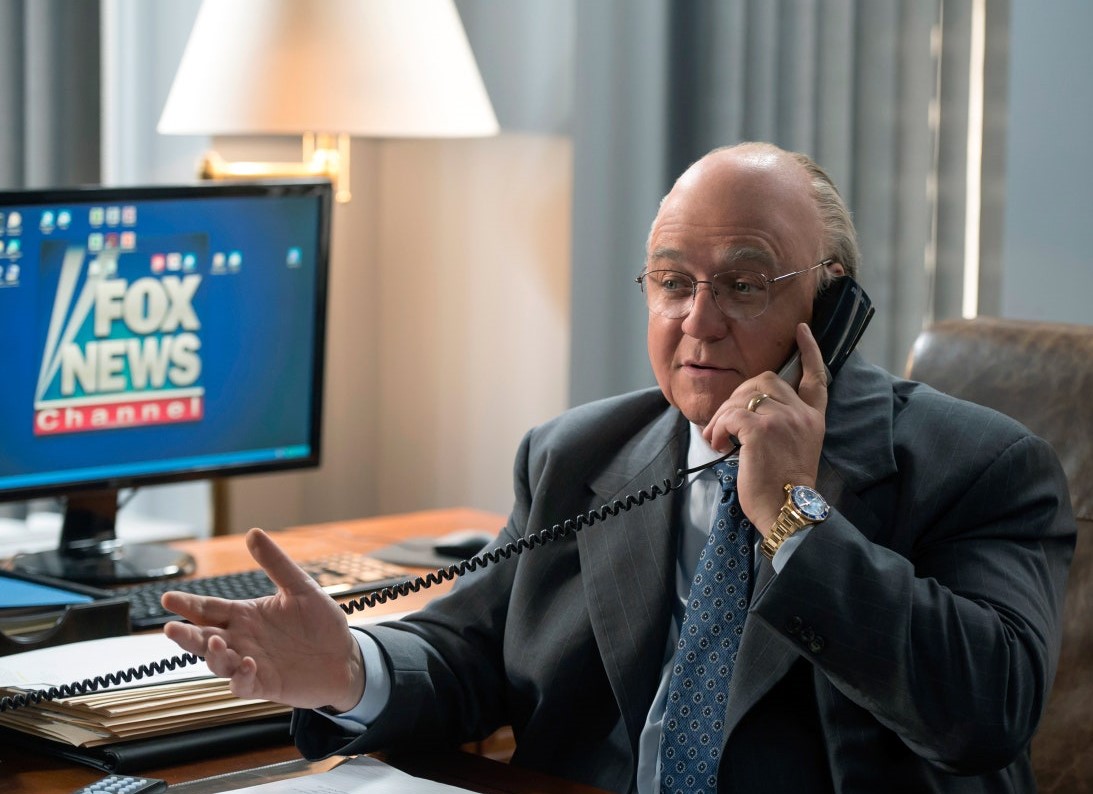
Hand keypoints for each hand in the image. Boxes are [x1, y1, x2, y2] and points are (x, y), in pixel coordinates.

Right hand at [162, 528, 364, 711]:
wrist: (345, 657)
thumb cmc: (321, 623)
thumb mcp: (301, 587)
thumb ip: (276, 563)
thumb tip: (253, 533)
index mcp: (245, 615)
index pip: (208, 609)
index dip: (187, 604)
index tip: (168, 598)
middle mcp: (242, 640)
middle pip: (203, 637)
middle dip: (185, 635)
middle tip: (171, 628)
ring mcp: (250, 663)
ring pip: (217, 662)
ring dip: (212, 655)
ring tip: (214, 642)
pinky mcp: (264, 684)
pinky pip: (242, 683)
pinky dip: (240, 676)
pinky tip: (246, 664)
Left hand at [702, 323, 828, 534]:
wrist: (787, 510)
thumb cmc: (783, 487)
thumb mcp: (795, 448)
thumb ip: (784, 423)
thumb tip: (750, 409)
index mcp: (813, 418)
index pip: (816, 376)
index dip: (809, 352)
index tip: (802, 330)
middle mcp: (802, 414)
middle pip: (766, 380)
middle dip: (739, 395)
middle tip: (726, 422)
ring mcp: (783, 419)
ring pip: (744, 396)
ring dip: (723, 415)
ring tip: (718, 437)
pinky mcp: (762, 430)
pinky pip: (732, 415)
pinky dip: (719, 428)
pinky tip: (720, 444)